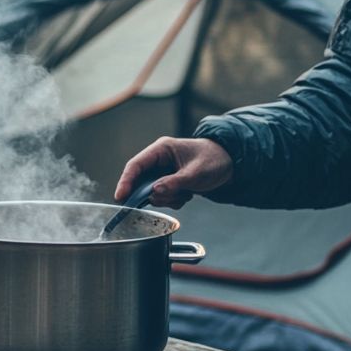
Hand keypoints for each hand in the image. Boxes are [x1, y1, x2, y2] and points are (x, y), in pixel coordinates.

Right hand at [115, 137, 233, 208]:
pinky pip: (161, 197)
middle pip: (140, 181)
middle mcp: (158, 161)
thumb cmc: (214, 160)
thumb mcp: (196, 173)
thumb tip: (154, 193)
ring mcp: (162, 173)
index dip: (126, 181)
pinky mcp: (167, 183)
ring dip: (166, 199)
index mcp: (161, 150)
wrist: (230, 164)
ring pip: (151, 192)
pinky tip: (187, 195)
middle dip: (152, 194)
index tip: (121, 197)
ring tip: (185, 194)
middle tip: (169, 199)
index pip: (135, 165)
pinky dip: (173, 201)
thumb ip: (175, 183)